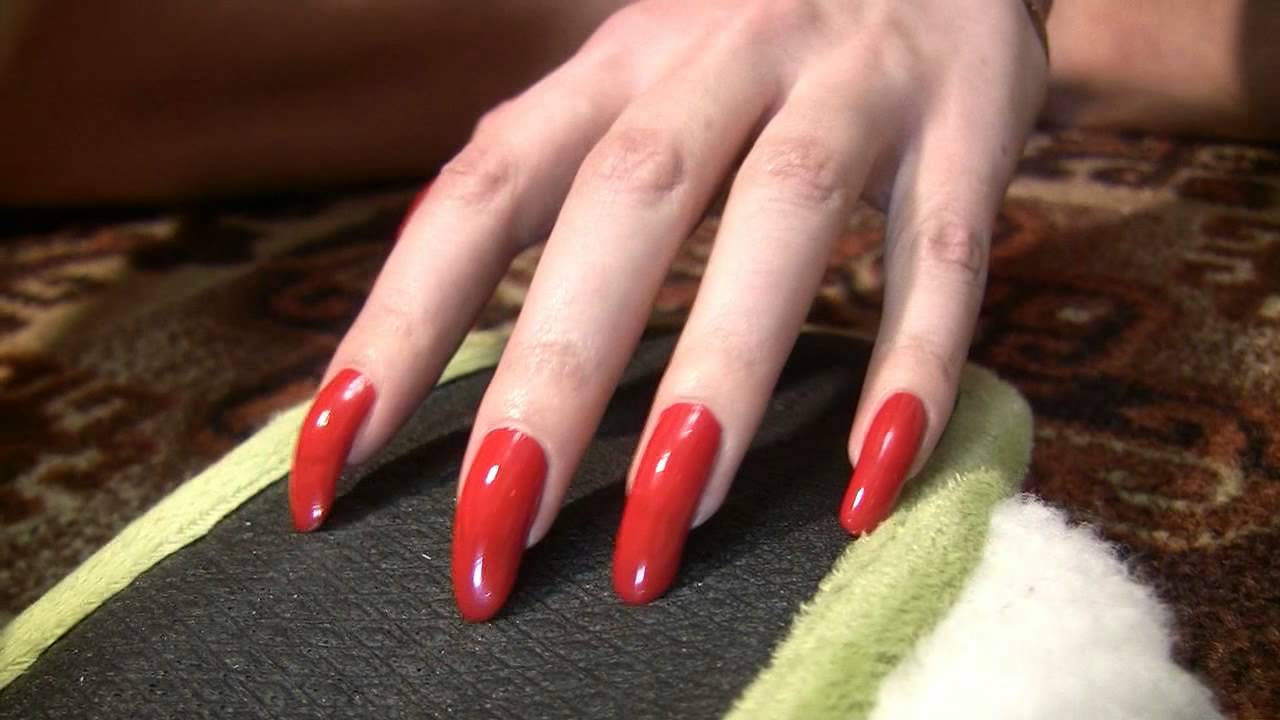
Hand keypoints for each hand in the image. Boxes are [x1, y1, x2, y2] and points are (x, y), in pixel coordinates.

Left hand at [289, 0, 1047, 620]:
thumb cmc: (760, 36)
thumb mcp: (646, 82)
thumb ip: (567, 189)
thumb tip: (454, 362)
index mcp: (616, 62)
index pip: (481, 192)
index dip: (394, 327)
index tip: (327, 471)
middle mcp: (723, 53)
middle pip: (623, 205)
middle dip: (552, 379)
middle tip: (495, 538)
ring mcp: (854, 77)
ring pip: (783, 217)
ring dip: (719, 379)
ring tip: (667, 531)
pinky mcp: (971, 116)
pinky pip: (946, 248)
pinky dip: (913, 364)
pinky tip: (871, 482)